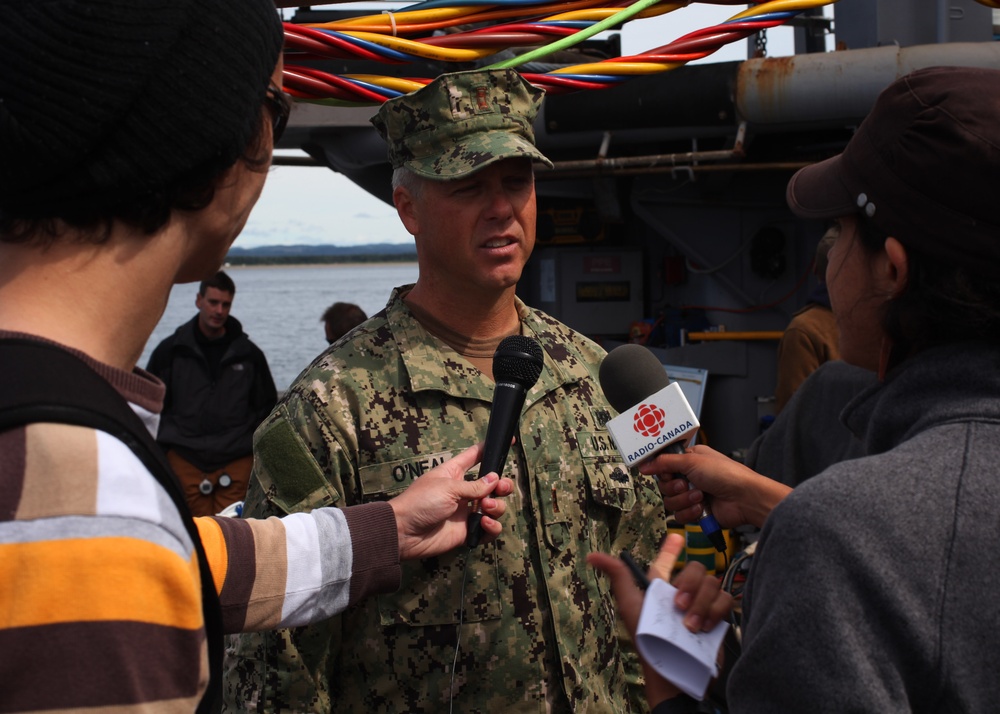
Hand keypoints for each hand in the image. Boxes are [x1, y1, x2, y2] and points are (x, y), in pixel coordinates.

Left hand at [389, 443, 513, 559]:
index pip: (476, 456)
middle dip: (502, 486)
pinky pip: (489, 529)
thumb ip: (474, 485)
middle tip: (500, 489)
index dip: (491, 449)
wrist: (404, 533)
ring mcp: (467, 512)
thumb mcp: (448, 487)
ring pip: (495, 507)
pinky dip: (492, 526)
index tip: (509, 441)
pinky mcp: (468, 532)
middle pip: (494, 485)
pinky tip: (484, 523)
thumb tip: (495, 479)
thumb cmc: (420, 502)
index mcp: (455, 473)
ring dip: (496, 506)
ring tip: (484, 508)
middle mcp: (464, 492)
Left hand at [587, 534, 731, 708]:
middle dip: (689, 586)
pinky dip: (714, 612)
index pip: (665, 563)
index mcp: (659, 589)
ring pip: (712, 583)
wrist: (673, 669)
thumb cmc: (647, 640)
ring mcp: (702, 604)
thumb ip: (618, 577)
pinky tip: (704, 628)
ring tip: (690, 626)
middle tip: (678, 607)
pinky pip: (725, 600)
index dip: (670, 549)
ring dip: (701, 604)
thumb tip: (592, 556)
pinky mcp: (717, 617)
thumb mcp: (630, 605)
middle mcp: (682, 593)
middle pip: (696, 569)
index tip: (677, 536)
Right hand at [639, 445, 791, 529]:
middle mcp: (690, 477)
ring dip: (684, 500)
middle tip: (686, 484)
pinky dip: (690, 512)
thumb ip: (664, 463)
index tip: (665, 473)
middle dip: (675, 487)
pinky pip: (680, 516)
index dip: (662, 470)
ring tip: (700, 496)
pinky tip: (702, 508)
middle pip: (664, 485)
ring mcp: (693, 495)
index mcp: (690, 460)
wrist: (744, 498)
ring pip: (671, 502)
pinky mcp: (697, 512)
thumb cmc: (725, 474)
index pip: (664, 465)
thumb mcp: (692, 461)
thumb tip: (644, 465)